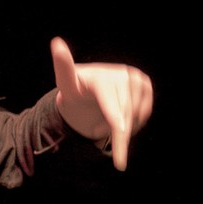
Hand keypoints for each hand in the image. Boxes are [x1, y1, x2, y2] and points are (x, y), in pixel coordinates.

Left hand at [51, 37, 152, 171]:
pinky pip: (144, 113)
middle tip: (94, 130)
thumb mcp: (66, 83)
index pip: (113, 111)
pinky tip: (119, 116)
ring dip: (121, 127)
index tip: (120, 160)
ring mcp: (136, 79)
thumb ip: (63, 67)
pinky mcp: (145, 85)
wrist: (87, 90)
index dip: (117, 134)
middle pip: (125, 118)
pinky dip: (134, 121)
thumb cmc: (74, 91)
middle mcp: (123, 74)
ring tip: (104, 120)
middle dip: (110, 131)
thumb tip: (57, 43)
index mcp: (103, 77)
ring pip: (136, 117)